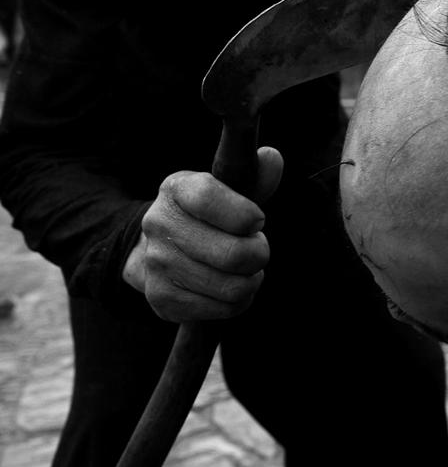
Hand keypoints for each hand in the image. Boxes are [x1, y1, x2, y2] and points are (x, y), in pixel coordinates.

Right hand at [123, 146, 282, 321]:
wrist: (157, 249)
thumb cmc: (207, 215)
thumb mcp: (227, 188)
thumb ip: (255, 176)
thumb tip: (272, 158)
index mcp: (176, 188)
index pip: (212, 199)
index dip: (246, 215)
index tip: (257, 221)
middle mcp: (159, 224)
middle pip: (233, 254)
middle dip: (259, 253)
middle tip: (257, 248)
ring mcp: (157, 263)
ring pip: (233, 287)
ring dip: (251, 280)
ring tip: (245, 269)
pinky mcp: (162, 299)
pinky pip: (223, 309)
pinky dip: (239, 301)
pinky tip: (231, 286)